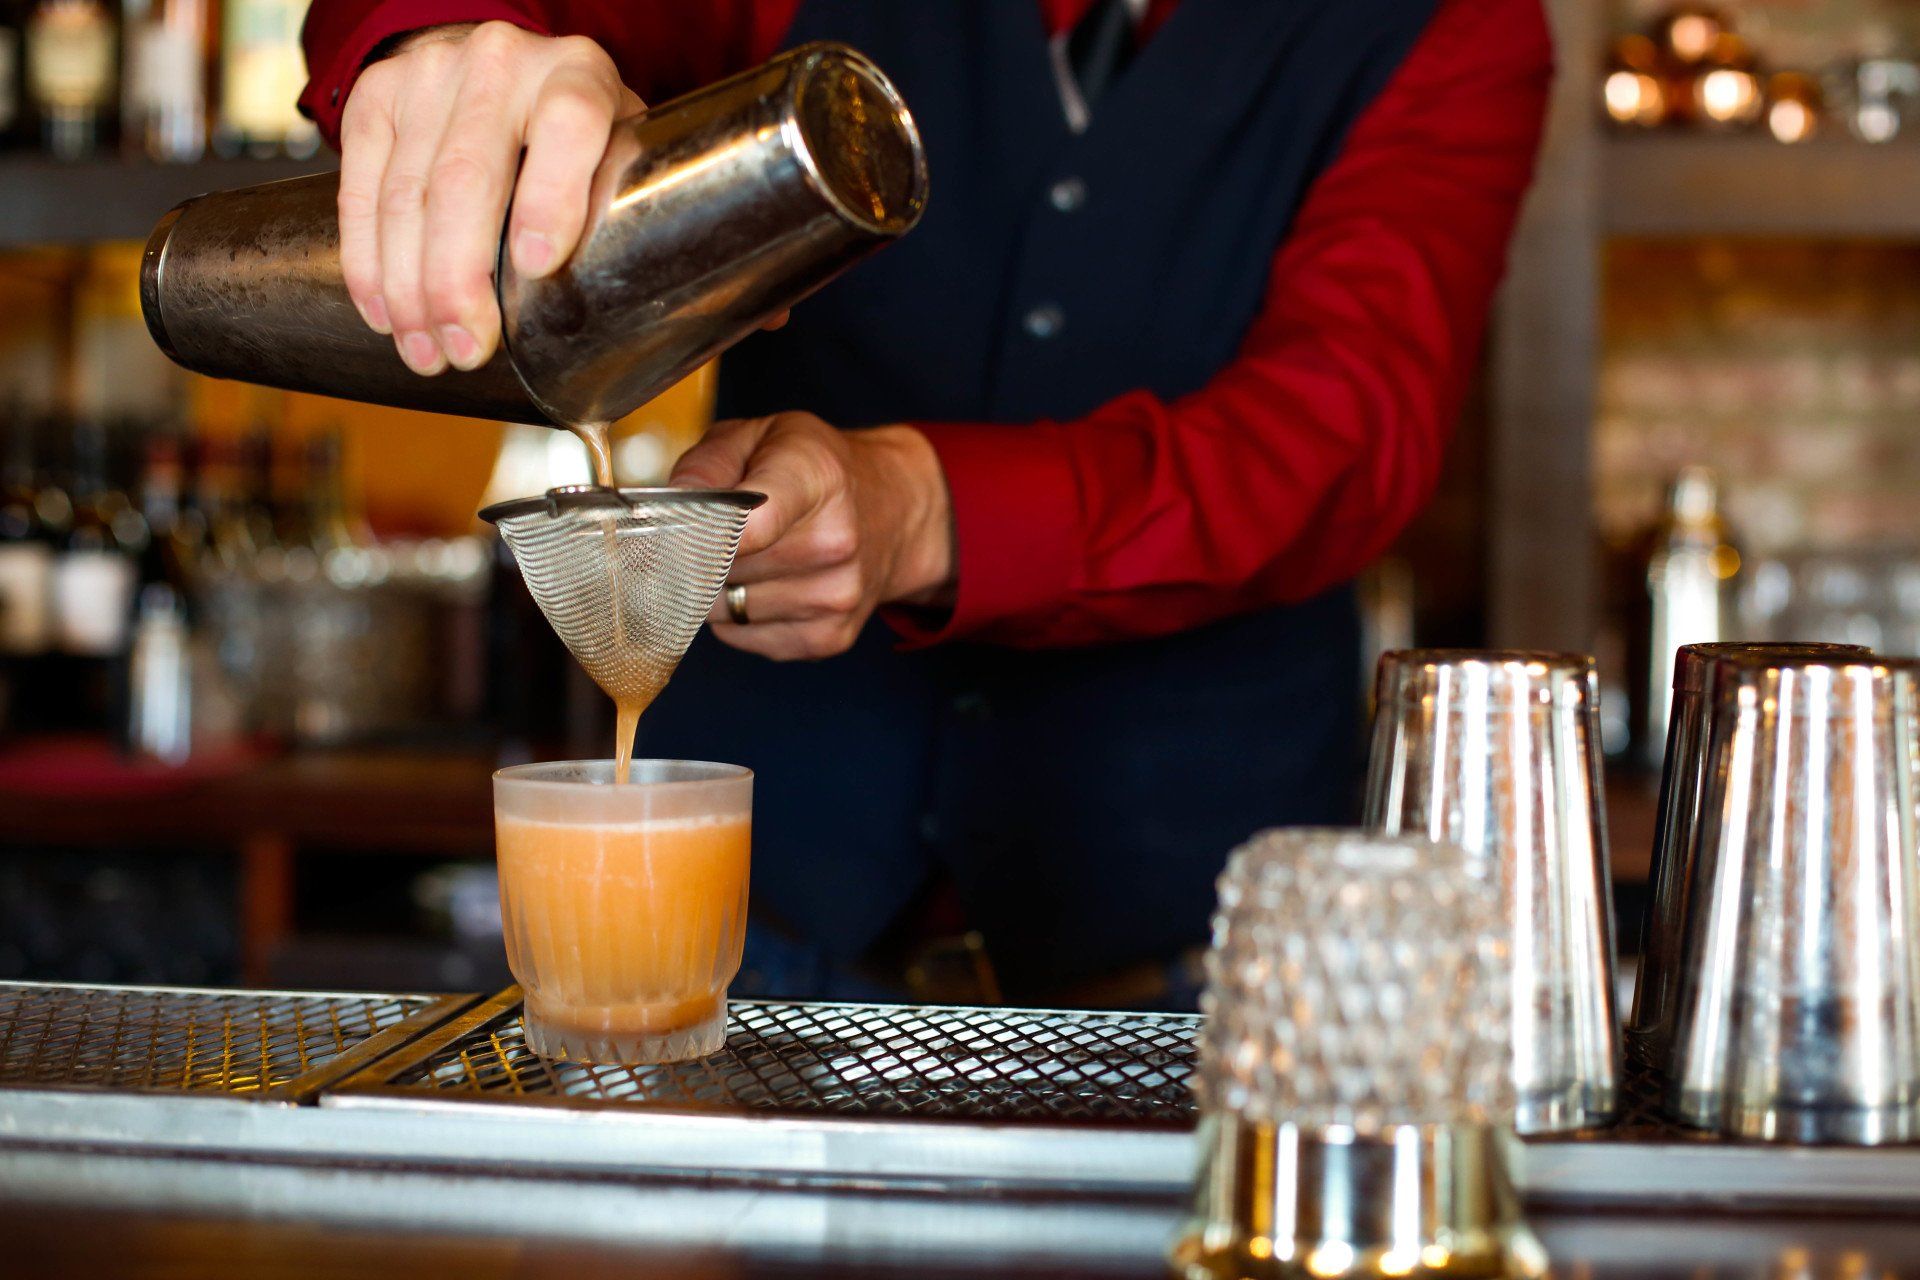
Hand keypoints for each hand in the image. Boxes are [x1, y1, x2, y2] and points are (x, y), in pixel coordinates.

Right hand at [337, 21, 641, 374]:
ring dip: (410, 289)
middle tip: (467, 348)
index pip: (567, 124)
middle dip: (459, 278)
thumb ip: (615, 207)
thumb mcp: (615, 157)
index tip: (537, 267)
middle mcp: (501, 63)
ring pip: (406, 195)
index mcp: (578, 74)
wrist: (505, 75)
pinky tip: (386, 313)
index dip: (551, 197)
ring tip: (427, 351)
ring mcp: (430, 73)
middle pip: (466, 176)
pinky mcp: (375, 98)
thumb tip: (605, 306)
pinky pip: (359, 192)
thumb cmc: (572, 139)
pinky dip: (369, 263)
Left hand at [669, 413, 956, 660]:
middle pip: (721, 568)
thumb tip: (671, 504)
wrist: (896, 511)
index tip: (684, 531)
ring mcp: (836, 596)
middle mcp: (835, 542)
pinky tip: (767, 585)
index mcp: (817, 477)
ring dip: (719, 586)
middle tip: (722, 529)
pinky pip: (740, 636)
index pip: (751, 525)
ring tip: (753, 556)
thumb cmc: (817, 472)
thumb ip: (711, 463)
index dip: (705, 534)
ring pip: (723, 607)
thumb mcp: (766, 437)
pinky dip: (737, 616)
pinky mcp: (828, 638)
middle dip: (702, 552)